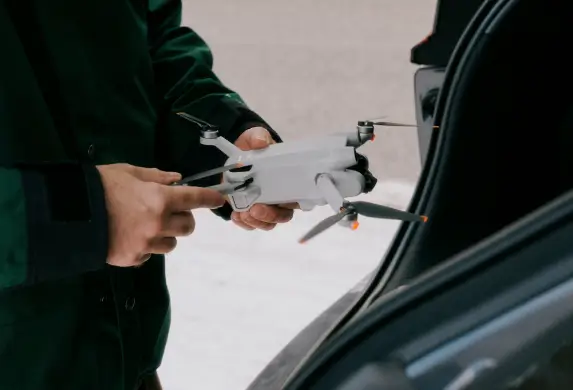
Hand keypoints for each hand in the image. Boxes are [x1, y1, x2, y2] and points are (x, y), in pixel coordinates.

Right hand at [97, 163, 224, 266]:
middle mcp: (158, 223)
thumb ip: (156, 177)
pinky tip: (130, 237)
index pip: (194, 199)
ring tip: (146, 225)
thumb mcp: (128, 172)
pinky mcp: (133, 258)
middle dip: (183, 218)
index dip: (210, 199)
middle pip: (188, 226)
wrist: (69, 214)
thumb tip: (177, 179)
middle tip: (170, 211)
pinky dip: (146, 247)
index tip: (219, 199)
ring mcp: (146, 244)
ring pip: (171, 243)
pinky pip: (150, 255)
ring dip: (166, 234)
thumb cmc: (99, 187)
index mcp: (160, 199)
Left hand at [230, 127, 297, 230]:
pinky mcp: (249, 210)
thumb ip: (259, 138)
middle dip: (270, 216)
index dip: (292, 204)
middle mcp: (280, 197)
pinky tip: (236, 216)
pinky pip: (250, 224)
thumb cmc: (254, 145)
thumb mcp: (257, 137)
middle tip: (256, 209)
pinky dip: (243, 223)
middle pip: (283, 216)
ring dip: (256, 222)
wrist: (236, 152)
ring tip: (243, 213)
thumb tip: (261, 143)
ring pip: (268, 223)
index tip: (281, 202)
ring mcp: (265, 206)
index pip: (297, 198)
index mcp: (288, 181)